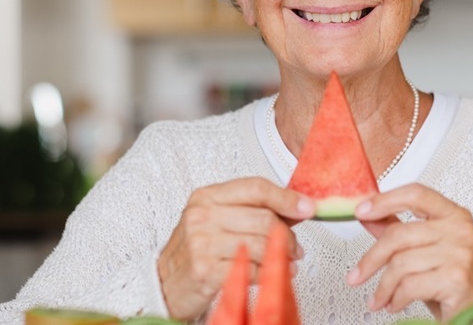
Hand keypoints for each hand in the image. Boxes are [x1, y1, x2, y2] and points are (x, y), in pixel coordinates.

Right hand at [158, 177, 314, 320]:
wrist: (165, 284)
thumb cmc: (198, 250)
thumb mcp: (219, 220)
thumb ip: (254, 210)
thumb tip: (298, 206)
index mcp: (207, 196)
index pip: (256, 188)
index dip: (287, 198)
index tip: (308, 208)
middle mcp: (202, 215)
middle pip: (263, 218)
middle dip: (287, 235)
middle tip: (296, 247)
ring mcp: (202, 242)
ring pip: (261, 244)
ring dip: (281, 256)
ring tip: (287, 261)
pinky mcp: (205, 270)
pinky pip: (251, 269)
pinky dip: (268, 273)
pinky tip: (271, 274)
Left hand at [347, 183, 472, 320]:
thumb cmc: (453, 279)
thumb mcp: (425, 249)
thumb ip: (399, 229)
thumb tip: (369, 216)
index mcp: (453, 215)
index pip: (415, 194)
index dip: (384, 200)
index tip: (361, 211)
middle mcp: (460, 230)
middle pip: (399, 234)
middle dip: (371, 259)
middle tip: (357, 275)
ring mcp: (460, 254)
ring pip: (401, 263)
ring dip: (383, 287)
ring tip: (379, 297)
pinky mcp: (456, 279)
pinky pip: (410, 285)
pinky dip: (396, 298)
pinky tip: (395, 303)